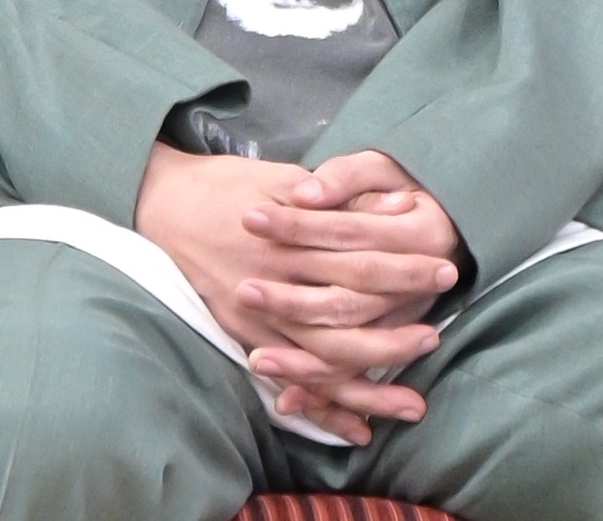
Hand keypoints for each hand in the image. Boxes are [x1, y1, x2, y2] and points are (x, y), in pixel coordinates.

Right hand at [135, 143, 443, 444]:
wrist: (161, 204)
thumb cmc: (224, 185)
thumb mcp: (280, 176)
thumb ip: (336, 193)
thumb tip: (395, 206)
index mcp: (290, 233)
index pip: (359, 255)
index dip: (402, 264)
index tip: (441, 266)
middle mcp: (276, 278)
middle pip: (347, 309)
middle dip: (396, 326)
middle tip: (437, 333)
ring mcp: (257, 313)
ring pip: (322, 357)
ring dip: (369, 380)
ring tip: (411, 400)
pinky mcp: (242, 334)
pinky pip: (289, 379)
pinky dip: (323, 406)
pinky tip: (357, 427)